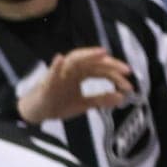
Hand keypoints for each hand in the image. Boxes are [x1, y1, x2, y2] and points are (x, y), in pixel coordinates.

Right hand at [18, 48, 137, 123]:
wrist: (37, 113)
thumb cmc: (58, 104)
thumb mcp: (83, 104)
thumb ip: (101, 100)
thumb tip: (122, 98)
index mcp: (81, 73)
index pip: (102, 70)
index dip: (116, 76)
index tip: (130, 86)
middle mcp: (72, 70)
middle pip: (93, 62)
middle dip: (110, 65)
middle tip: (126, 70)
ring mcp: (60, 74)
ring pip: (75, 60)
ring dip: (87, 55)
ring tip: (101, 53)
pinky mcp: (47, 82)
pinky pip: (51, 72)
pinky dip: (55, 66)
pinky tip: (59, 59)